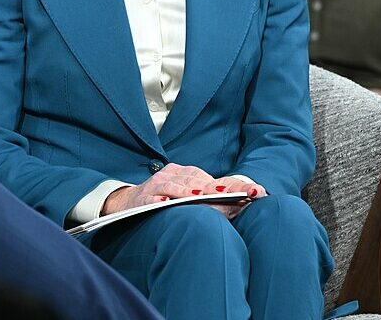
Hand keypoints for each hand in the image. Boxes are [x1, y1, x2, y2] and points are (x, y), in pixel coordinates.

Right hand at [102, 164, 259, 219]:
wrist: (128, 202)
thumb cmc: (165, 199)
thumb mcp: (187, 196)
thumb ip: (212, 199)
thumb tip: (244, 205)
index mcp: (188, 175)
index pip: (213, 179)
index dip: (232, 185)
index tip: (253, 192)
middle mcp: (173, 175)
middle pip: (197, 181)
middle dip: (215, 189)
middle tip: (232, 195)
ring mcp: (157, 184)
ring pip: (175, 186)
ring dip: (187, 192)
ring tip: (200, 196)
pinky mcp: (143, 196)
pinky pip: (152, 198)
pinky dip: (159, 200)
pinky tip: (165, 203)